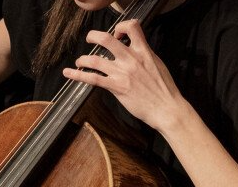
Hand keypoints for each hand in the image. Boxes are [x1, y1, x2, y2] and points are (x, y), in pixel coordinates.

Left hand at [62, 21, 188, 133]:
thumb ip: (144, 55)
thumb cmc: (165, 90)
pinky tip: (69, 73)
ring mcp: (123, 73)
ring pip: (94, 60)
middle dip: (93, 36)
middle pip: (105, 39)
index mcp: (143, 52)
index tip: (118, 34)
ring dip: (83, 59)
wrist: (168, 109)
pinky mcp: (117, 87)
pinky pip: (93, 79)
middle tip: (90, 40)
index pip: (131, 27)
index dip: (121, 26)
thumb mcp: (157, 65)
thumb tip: (135, 49)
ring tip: (80, 62)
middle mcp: (131, 59)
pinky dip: (77, 75)